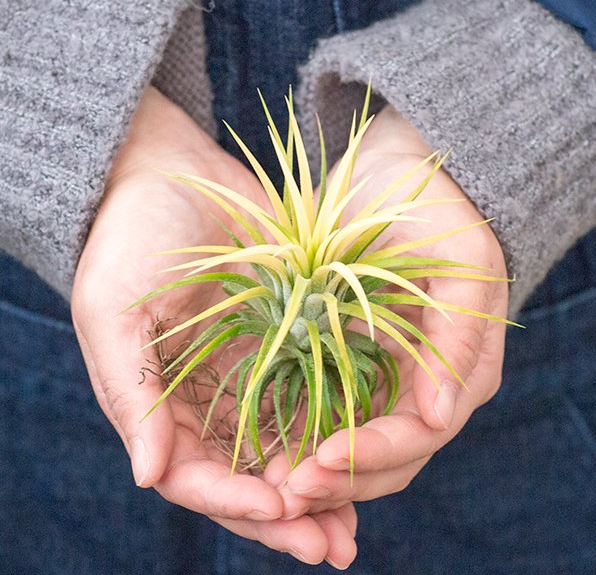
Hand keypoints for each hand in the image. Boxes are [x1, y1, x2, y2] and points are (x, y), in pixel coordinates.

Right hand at [71, 86, 356, 567]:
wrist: (171, 174)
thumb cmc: (131, 238)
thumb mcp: (114, 312)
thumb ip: (133, 394)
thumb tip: (151, 477)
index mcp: (160, 404)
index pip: (194, 475)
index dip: (234, 500)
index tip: (278, 509)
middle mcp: (205, 401)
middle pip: (245, 477)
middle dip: (285, 517)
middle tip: (331, 547)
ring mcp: (246, 374)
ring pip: (283, 451)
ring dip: (316, 492)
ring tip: (352, 528)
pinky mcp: (283, 343)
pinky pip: (310, 401)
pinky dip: (332, 436)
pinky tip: (364, 458)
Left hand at [265, 105, 508, 527]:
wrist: (392, 178)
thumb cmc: (434, 212)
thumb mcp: (462, 263)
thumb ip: (460, 337)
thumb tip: (442, 416)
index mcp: (458, 371)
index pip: (420, 435)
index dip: (373, 455)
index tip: (321, 460)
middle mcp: (422, 387)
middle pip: (386, 458)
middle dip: (339, 479)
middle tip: (284, 490)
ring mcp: (383, 379)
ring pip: (353, 448)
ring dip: (315, 473)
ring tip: (269, 487)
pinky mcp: (345, 364)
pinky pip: (323, 417)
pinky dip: (300, 440)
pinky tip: (266, 454)